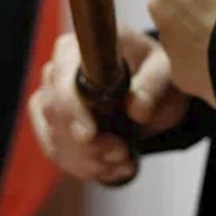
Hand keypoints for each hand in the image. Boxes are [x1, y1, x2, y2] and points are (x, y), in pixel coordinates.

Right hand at [28, 28, 188, 183]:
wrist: (154, 90)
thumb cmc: (154, 71)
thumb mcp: (165, 70)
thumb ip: (153, 84)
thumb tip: (137, 107)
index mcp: (78, 48)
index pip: (61, 80)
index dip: (71, 110)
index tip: (89, 135)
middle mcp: (57, 72)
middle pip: (54, 116)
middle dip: (88, 145)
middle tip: (121, 151)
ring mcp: (51, 101)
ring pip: (55, 141)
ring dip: (91, 161)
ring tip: (123, 159)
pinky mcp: (52, 127)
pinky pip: (59, 155)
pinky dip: (88, 168)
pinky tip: (113, 166)